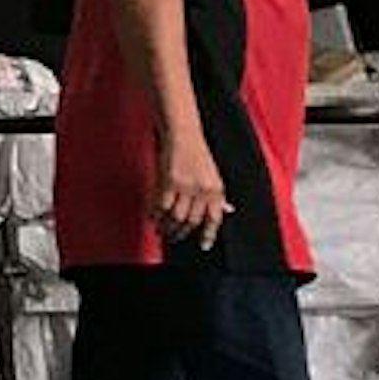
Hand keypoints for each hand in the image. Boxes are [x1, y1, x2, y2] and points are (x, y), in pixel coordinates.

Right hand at [153, 131, 230, 245]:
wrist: (183, 134)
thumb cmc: (196, 153)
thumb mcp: (211, 175)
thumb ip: (215, 194)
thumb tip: (224, 210)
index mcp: (216, 189)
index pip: (215, 218)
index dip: (209, 234)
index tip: (203, 245)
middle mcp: (203, 190)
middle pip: (193, 221)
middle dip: (182, 232)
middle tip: (175, 237)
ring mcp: (186, 186)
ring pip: (177, 217)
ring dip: (168, 226)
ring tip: (162, 230)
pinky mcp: (169, 182)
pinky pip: (162, 206)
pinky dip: (157, 215)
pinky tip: (154, 217)